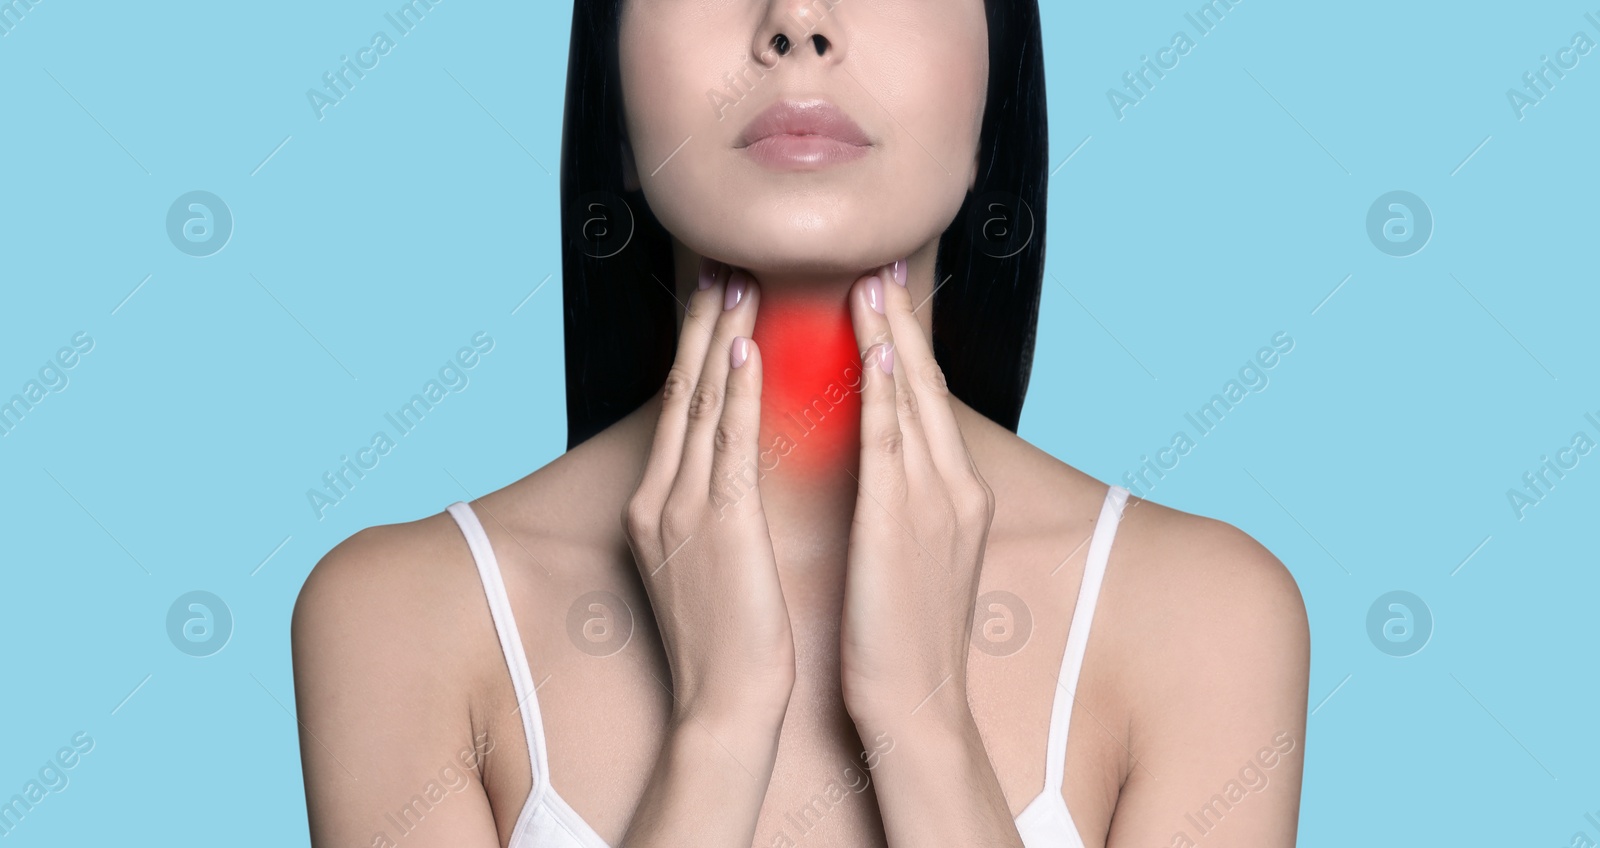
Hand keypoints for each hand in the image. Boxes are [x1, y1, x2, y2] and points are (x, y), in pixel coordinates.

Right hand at [622, 260, 794, 728]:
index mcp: (655, 507)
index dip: (694, 352)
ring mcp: (683, 509)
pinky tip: (744, 349)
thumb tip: (727, 472)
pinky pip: (726, 443)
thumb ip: (707, 511)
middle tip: (720, 267)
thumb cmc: (728, 641)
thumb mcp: (704, 564)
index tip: (714, 305)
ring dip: (717, 337)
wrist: (724, 705)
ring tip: (735, 283)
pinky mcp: (719, 525)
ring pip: (698, 404)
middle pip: (679, 393)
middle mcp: (659, 498)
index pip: (677, 412)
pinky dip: (733, 391)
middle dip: (699, 327)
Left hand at [837, 262, 996, 727]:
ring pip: (913, 402)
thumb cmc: (903, 639)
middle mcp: (955, 488)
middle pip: (928, 387)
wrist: (917, 705)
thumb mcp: (915, 558)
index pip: (927, 404)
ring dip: (892, 338)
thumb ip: (905, 505)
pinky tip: (878, 352)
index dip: (907, 347)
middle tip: (881, 264)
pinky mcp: (904, 524)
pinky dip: (889, 394)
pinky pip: (893, 444)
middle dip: (904, 323)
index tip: (885, 299)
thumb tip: (881, 471)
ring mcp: (935, 503)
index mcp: (956, 495)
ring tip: (871, 282)